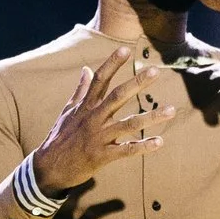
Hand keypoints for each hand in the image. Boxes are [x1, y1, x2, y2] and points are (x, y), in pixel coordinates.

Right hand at [30, 49, 174, 194]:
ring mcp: (98, 137)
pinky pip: (126, 150)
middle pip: (117, 97)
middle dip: (137, 83)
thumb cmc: (59, 138)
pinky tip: (159, 142)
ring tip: (171, 110)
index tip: (126, 50)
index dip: (112, 64)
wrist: (48, 168)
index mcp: (85, 106)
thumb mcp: (67, 111)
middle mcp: (93, 119)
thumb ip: (80, 90)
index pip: (99, 80)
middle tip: (155, 70)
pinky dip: (143, 147)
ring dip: (151, 117)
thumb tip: (85, 68)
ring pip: (128, 124)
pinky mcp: (102, 156)